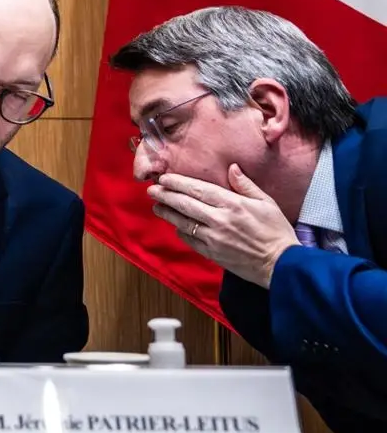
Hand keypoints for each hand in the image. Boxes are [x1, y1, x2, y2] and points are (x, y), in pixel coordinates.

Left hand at [148, 166, 296, 287]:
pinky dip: (181, 231)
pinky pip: (190, 239)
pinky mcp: (211, 253)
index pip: (198, 189)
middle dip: (165, 195)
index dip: (178, 183)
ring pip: (183, 222)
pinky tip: (175, 226)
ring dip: (167, 213)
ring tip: (157, 206)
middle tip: (152, 190)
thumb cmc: (276, 231)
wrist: (280, 264)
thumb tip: (232, 168)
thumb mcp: (266, 202)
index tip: (164, 178)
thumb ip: (246, 185)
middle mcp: (219, 219)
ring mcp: (213, 237)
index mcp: (233, 204)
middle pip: (184, 204)